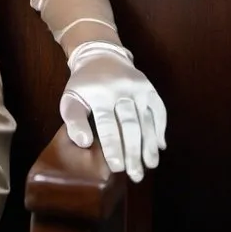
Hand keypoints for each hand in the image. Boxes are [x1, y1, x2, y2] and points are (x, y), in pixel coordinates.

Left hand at [59, 41, 166, 182]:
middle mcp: (121, 89)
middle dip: (133, 152)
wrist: (101, 56)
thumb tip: (84, 142)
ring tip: (149, 166)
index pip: (107, 124)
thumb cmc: (84, 84)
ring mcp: (138, 87)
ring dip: (149, 145)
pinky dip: (160, 129)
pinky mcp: (149, 87)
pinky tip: (159, 147)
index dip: (113, 147)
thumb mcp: (70, 98)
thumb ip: (73, 120)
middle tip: (135, 175)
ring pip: (146, 120)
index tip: (117, 168)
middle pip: (130, 125)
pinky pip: (159, 110)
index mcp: (99, 93)